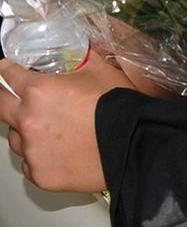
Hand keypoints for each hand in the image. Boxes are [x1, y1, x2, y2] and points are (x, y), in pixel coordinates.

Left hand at [0, 51, 128, 191]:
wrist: (133, 145)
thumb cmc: (119, 107)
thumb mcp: (101, 71)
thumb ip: (82, 59)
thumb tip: (79, 51)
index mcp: (38, 91)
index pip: (8, 74)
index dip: (8, 70)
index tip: (8, 70)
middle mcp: (28, 121)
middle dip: (5, 99)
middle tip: (17, 99)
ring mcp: (32, 151)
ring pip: (16, 139)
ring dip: (26, 132)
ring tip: (50, 131)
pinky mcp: (39, 175)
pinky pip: (30, 164)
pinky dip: (40, 157)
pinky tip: (59, 152)